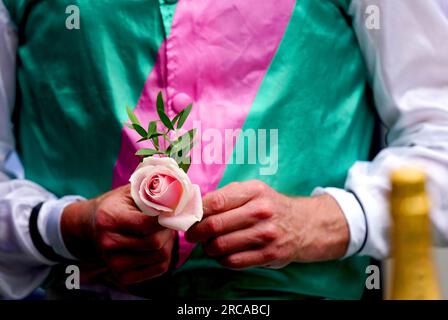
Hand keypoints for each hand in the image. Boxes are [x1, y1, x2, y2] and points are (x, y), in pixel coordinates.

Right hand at [61, 185, 175, 284]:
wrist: (93, 225)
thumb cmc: (118, 204)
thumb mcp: (131, 191)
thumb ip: (153, 192)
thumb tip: (178, 196)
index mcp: (109, 219)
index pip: (146, 224)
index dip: (167, 217)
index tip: (175, 210)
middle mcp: (108, 243)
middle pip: (155, 242)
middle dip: (167, 230)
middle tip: (168, 220)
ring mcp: (113, 263)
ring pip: (161, 256)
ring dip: (168, 242)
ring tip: (160, 231)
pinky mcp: (123, 276)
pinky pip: (160, 268)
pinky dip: (165, 256)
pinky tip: (156, 245)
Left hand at [186, 180, 348, 268]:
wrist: (305, 225)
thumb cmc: (270, 206)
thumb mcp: (253, 191)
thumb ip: (225, 196)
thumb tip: (194, 206)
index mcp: (254, 191)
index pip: (215, 202)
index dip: (195, 212)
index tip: (188, 218)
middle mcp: (261, 211)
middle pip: (214, 226)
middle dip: (197, 232)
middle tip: (192, 235)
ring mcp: (266, 235)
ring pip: (220, 246)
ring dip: (208, 247)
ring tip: (209, 244)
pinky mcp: (269, 255)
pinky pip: (232, 261)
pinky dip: (222, 259)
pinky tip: (224, 253)